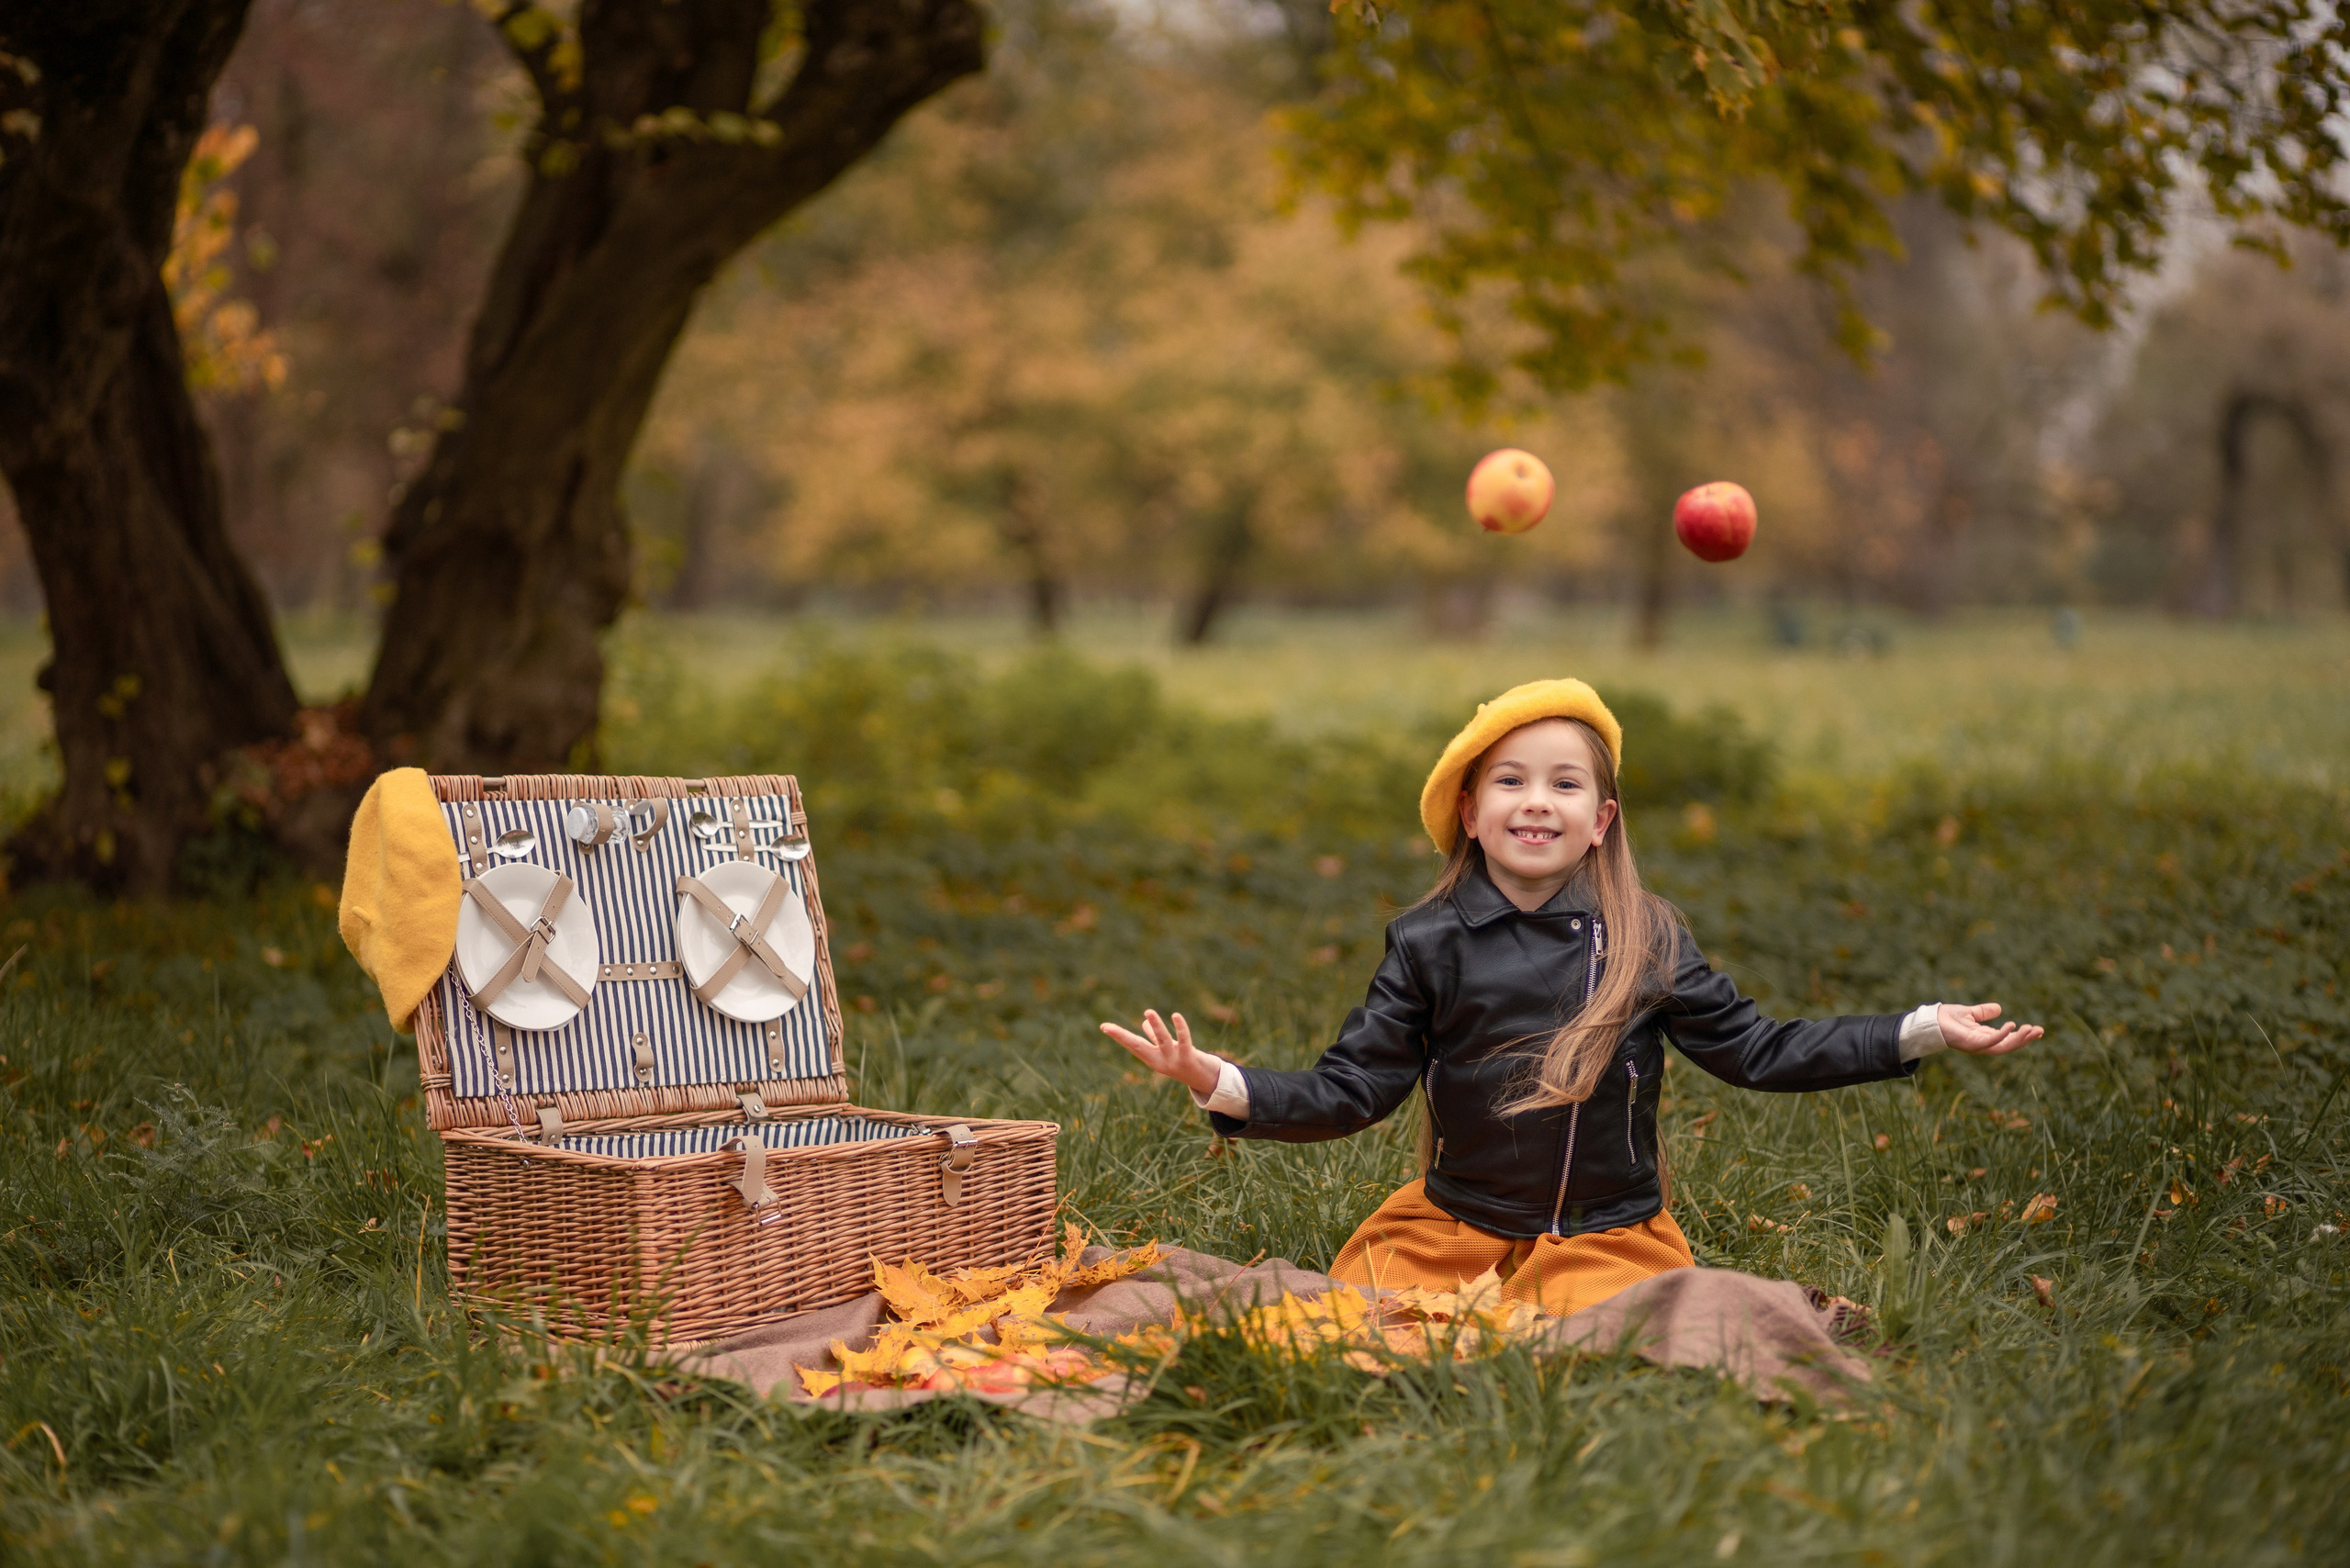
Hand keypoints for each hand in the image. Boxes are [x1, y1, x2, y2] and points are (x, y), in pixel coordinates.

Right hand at [1099, 1008, 1222, 1096]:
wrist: (1205, 1081)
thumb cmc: (1184, 1062)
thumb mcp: (1168, 1050)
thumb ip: (1155, 1038)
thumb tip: (1143, 1023)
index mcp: (1152, 1059)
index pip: (1132, 1045)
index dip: (1119, 1035)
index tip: (1104, 1026)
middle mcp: (1160, 1062)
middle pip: (1138, 1046)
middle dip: (1122, 1036)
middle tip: (1107, 1026)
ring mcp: (1174, 1061)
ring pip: (1163, 1041)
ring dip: (1156, 1026)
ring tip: (1148, 1011)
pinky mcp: (1188, 1059)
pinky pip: (1184, 1041)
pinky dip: (1180, 1028)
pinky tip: (1176, 1016)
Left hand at [1939, 1001, 2043, 1055]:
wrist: (1930, 1020)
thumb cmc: (1947, 1019)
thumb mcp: (1970, 1013)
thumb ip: (1984, 1012)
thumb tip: (1999, 1008)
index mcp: (1985, 1037)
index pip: (2008, 1039)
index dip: (2022, 1036)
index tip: (2037, 1030)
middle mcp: (1983, 1044)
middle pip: (2009, 1045)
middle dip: (2025, 1039)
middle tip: (2040, 1031)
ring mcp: (1978, 1045)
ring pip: (2004, 1046)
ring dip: (2019, 1039)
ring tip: (2031, 1030)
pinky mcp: (1971, 1043)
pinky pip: (1990, 1041)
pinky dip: (2002, 1035)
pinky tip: (2011, 1026)